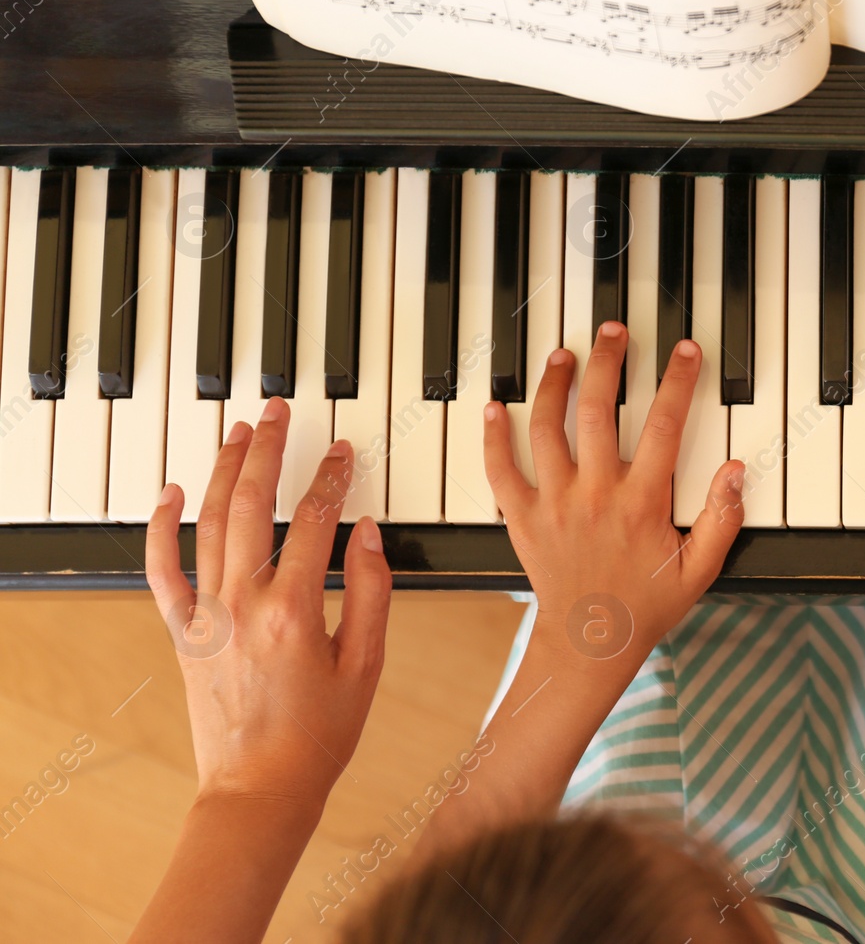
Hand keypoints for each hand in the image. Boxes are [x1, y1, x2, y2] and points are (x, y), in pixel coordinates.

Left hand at [145, 397, 392, 810]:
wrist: (259, 788)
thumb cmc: (318, 736)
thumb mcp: (366, 664)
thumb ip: (370, 591)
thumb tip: (366, 533)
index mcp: (294, 610)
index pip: (317, 520)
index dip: (333, 478)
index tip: (344, 452)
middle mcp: (242, 603)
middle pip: (252, 504)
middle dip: (267, 450)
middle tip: (277, 412)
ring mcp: (205, 615)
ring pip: (208, 523)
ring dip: (222, 471)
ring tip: (237, 433)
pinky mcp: (182, 632)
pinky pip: (161, 570)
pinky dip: (159, 528)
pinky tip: (168, 492)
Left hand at [482, 322, 744, 659]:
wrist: (590, 644)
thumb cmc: (646, 606)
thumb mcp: (700, 569)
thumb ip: (721, 519)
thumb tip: (734, 471)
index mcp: (641, 503)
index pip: (664, 426)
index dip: (677, 382)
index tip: (684, 351)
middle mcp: (595, 495)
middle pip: (600, 411)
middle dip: (609, 363)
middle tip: (614, 331)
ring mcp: (555, 504)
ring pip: (547, 429)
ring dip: (553, 385)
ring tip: (562, 355)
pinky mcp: (523, 518)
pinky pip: (501, 471)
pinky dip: (493, 437)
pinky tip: (494, 408)